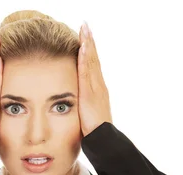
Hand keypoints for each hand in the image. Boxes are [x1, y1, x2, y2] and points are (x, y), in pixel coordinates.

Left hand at [77, 21, 112, 136]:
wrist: (103, 139)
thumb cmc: (95, 131)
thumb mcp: (88, 115)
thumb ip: (84, 106)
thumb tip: (79, 103)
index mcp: (98, 90)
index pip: (93, 66)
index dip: (90, 51)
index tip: (85, 37)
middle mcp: (99, 86)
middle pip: (94, 59)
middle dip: (89, 42)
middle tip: (85, 26)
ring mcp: (96, 88)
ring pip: (92, 62)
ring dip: (88, 45)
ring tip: (84, 30)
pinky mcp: (90, 92)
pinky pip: (87, 72)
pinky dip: (86, 58)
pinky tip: (83, 47)